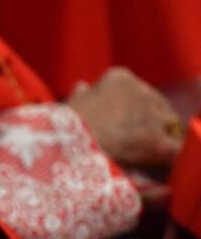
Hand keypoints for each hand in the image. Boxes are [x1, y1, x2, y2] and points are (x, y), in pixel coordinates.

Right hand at [67, 67, 183, 166]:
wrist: (68, 140)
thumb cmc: (65, 122)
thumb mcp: (73, 101)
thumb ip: (83, 94)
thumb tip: (82, 87)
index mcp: (120, 78)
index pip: (137, 90)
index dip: (131, 106)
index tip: (121, 118)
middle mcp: (141, 90)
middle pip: (156, 104)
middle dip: (149, 119)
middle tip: (135, 136)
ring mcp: (152, 114)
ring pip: (168, 122)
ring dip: (159, 134)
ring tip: (145, 149)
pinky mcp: (156, 138)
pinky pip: (173, 146)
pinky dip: (168, 153)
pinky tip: (155, 160)